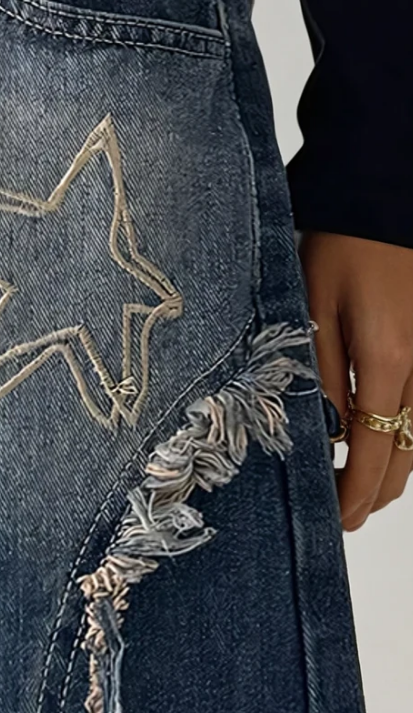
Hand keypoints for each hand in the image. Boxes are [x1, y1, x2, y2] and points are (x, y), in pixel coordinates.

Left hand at [299, 231, 412, 529]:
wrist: (381, 191)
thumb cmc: (339, 240)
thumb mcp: (311, 305)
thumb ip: (318, 373)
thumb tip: (322, 434)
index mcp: (387, 359)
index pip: (374, 451)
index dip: (356, 494)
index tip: (339, 521)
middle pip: (407, 455)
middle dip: (377, 492)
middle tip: (346, 514)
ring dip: (395, 465)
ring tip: (360, 483)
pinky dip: (408, 431)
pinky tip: (382, 434)